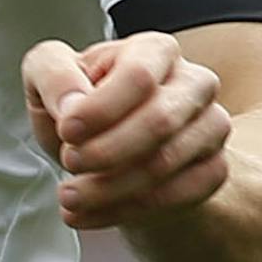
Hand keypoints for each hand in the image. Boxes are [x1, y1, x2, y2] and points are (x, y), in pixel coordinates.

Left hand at [21, 32, 230, 230]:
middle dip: (104, 151)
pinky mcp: (214, 169)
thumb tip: (73, 104)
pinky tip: (91, 211)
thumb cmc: (81, 107)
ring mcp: (211, 126)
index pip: (139, 76)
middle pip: (159, 122)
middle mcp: (193, 83)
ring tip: (70, 195)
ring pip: (164, 164)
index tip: (67, 131)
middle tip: (69, 162)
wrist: (109, 152)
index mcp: (154, 50)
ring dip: (107, 188)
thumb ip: (52, 74)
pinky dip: (124, 211)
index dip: (101, 109)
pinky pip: (178, 197)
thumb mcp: (47, 77)